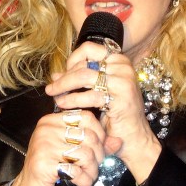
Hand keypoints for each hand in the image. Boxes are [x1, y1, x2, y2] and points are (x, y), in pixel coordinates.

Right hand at [8, 108, 105, 185]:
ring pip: (85, 154)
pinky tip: (79, 185)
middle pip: (89, 136)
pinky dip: (83, 181)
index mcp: (52, 121)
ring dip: (91, 171)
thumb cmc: (50, 173)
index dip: (100, 134)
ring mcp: (43, 145)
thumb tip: (118, 141)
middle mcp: (46, 130)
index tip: (98, 150)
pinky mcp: (44, 163)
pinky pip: (76, 170)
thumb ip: (95, 146)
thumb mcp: (73, 154)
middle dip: (98, 157)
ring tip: (86, 178)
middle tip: (92, 169)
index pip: (86, 117)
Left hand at [46, 41, 161, 183]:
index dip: (72, 60)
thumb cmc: (115, 115)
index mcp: (118, 61)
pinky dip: (72, 99)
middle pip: (83, 64)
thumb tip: (55, 75)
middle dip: (63, 78)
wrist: (134, 138)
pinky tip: (64, 105)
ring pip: (83, 76)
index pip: (89, 48)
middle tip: (51, 89)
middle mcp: (123, 67)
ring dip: (64, 87)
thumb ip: (77, 81)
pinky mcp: (121, 97)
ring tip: (54, 96)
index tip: (63, 74)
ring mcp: (123, 80)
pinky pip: (89, 95)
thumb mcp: (95, 93)